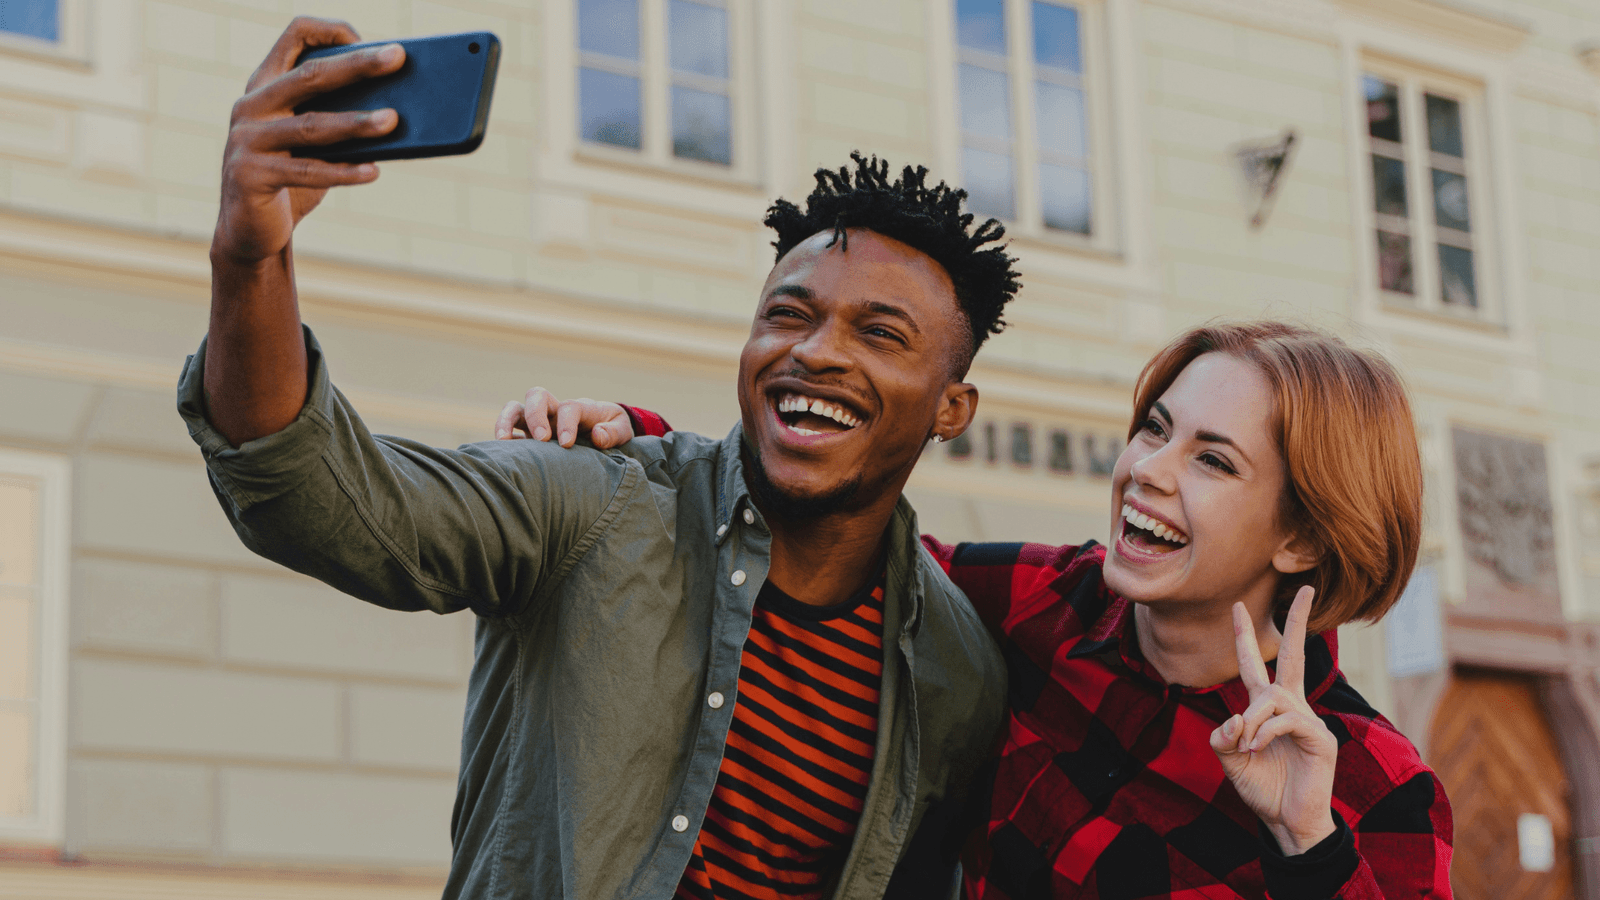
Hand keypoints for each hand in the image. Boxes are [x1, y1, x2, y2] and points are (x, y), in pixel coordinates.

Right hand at [213, 17, 403, 267]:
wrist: (249, 230)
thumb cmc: (292, 178)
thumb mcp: (311, 141)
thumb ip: (337, 118)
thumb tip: (398, 110)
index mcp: (265, 85)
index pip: (294, 36)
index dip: (331, 30)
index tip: (368, 39)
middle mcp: (251, 106)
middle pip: (310, 75)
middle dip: (357, 65)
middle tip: (398, 57)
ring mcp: (246, 140)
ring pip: (311, 125)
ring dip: (356, 123)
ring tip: (393, 120)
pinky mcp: (250, 176)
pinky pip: (307, 172)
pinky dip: (344, 172)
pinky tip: (374, 171)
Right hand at [494, 388, 635, 448]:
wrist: (605, 429)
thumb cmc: (612, 429)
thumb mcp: (622, 430)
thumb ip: (613, 433)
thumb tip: (597, 434)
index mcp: (581, 407)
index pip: (569, 407)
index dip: (566, 423)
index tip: (567, 443)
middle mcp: (556, 410)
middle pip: (538, 396)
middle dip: (536, 415)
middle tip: (541, 440)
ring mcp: (539, 420)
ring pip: (515, 408)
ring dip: (506, 421)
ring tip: (503, 441)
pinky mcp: (529, 435)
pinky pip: (510, 430)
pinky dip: (503, 438)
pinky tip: (502, 454)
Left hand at [1210, 587, 1338, 854]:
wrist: (1286, 822)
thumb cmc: (1262, 788)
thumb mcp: (1230, 759)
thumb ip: (1223, 737)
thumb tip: (1231, 719)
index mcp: (1267, 707)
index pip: (1256, 664)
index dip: (1244, 637)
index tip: (1236, 607)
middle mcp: (1290, 706)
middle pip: (1292, 655)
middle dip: (1297, 621)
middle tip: (1304, 588)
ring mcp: (1307, 720)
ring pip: (1274, 696)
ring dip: (1253, 718)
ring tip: (1247, 745)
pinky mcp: (1320, 739)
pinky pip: (1286, 720)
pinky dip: (1265, 732)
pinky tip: (1257, 748)